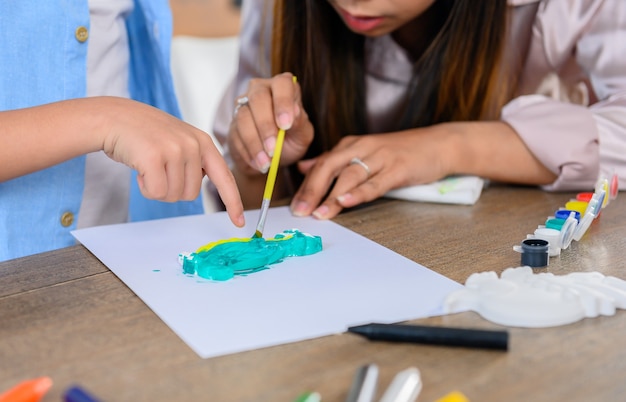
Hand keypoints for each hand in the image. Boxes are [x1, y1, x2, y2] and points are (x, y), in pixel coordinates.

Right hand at [99, 97, 244, 226]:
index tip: (240, 222)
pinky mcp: (155, 157)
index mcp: (204, 142)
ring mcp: (175, 150)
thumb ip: (195, 160)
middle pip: (192, 194)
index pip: (225, 177)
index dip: (233, 202)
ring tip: (148, 165)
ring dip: (157, 188)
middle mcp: (194, 144)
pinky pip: (157, 192)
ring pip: (173, 195)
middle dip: (172, 189)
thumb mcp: (179, 141)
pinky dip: (145, 188)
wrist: (113, 117)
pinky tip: (139, 168)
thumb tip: (201, 184)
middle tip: (158, 169)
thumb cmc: (145, 134)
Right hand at [227, 73, 313, 175]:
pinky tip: (258, 163)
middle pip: (258, 98)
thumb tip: (295, 111)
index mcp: (283, 87)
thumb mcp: (302, 135)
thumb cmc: (291, 140)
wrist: (272, 158)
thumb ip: (300, 123)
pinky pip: (235, 135)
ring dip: (255, 142)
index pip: (282, 84)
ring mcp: (243, 105)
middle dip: (266, 126)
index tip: (286, 125)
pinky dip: (248, 152)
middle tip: (273, 148)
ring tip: (266, 162)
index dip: (283, 102)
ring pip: (244, 117)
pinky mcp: (233, 123)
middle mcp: (261, 90)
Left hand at [289, 127, 452, 218]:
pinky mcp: (398, 168)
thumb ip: (333, 161)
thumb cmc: (398, 152)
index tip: (293, 206)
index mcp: (350, 145)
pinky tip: (346, 201)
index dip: (305, 186)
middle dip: (311, 191)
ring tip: (319, 213)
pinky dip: (359, 192)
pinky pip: (375, 182)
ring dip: (331, 196)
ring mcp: (380, 157)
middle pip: (329, 168)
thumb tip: (304, 168)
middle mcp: (361, 147)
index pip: (320, 165)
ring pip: (349, 176)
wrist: (437, 144)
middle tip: (299, 211)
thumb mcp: (362, 152)